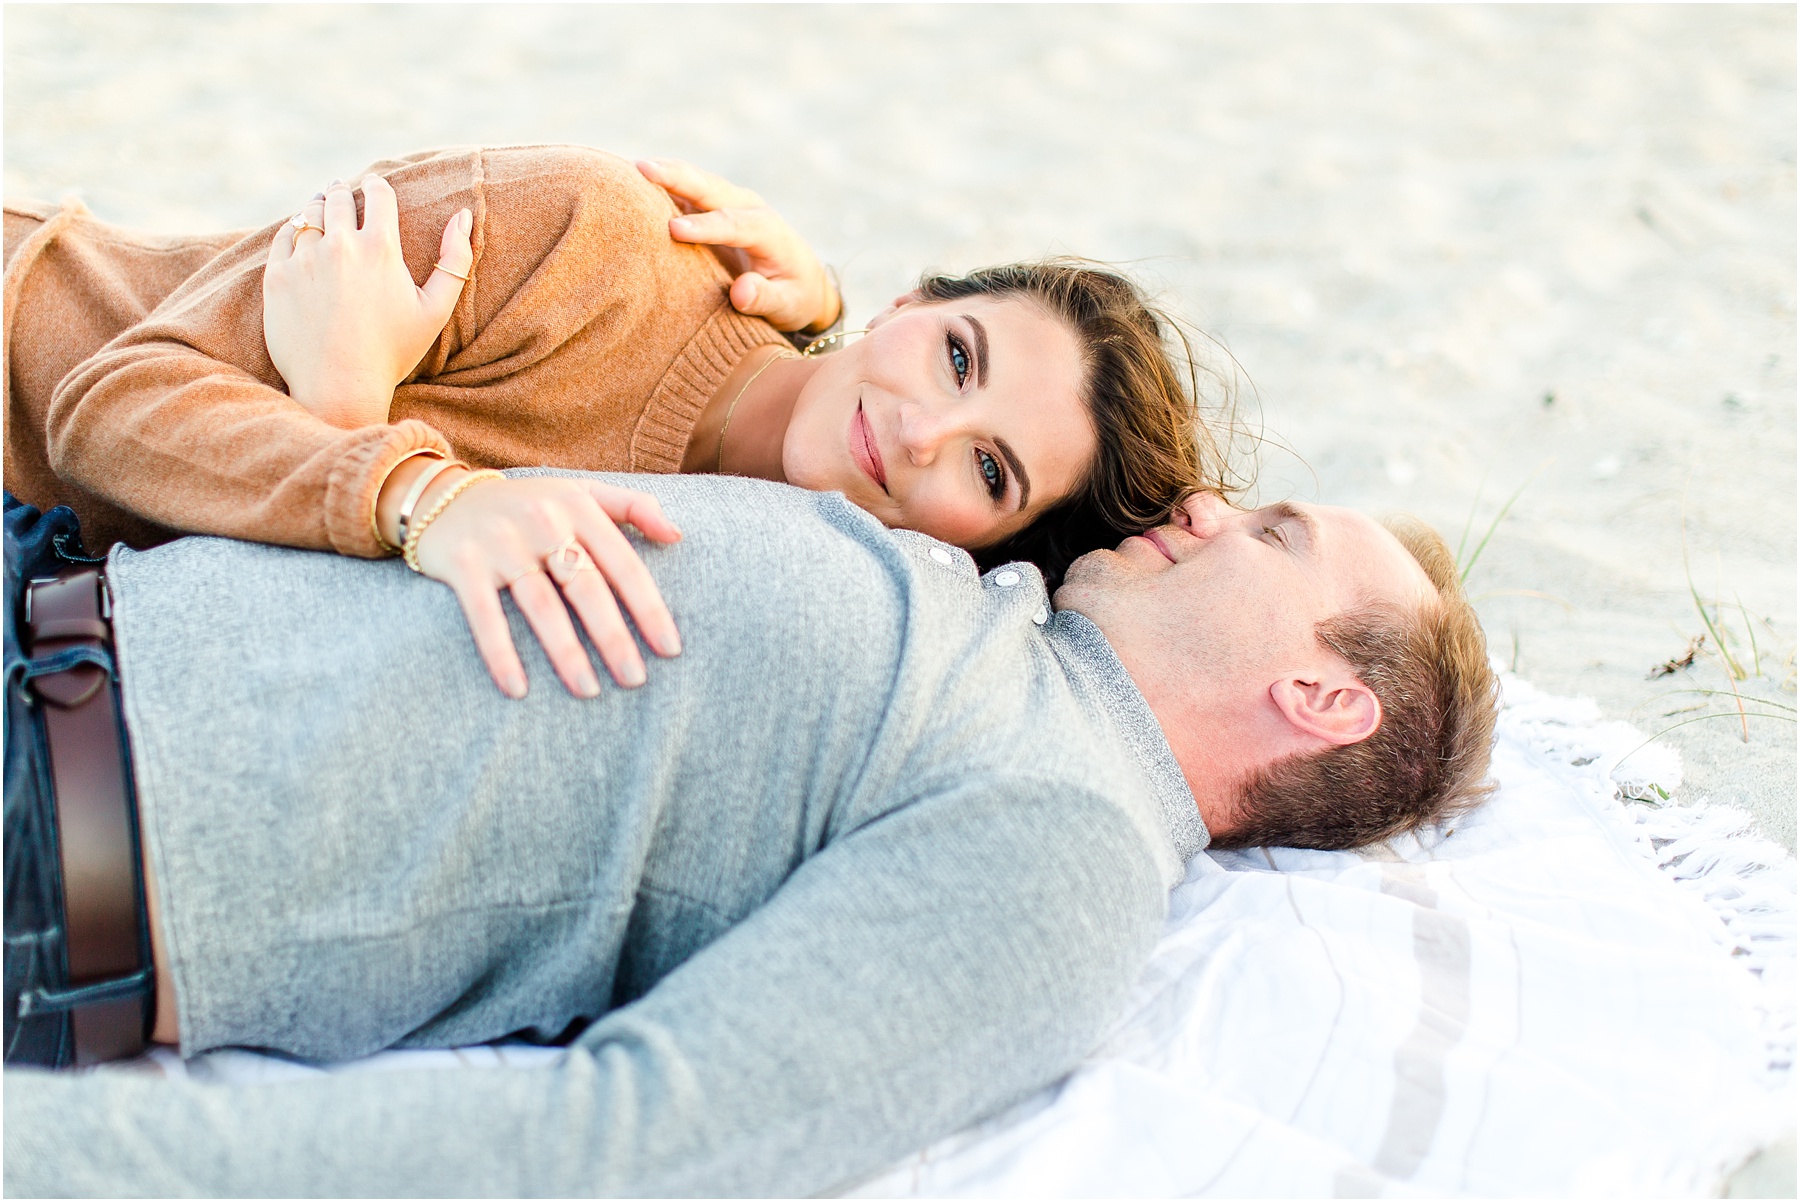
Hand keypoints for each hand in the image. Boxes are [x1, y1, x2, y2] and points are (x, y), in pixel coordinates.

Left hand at [264, 175, 473, 428]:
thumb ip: (455, 259)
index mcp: (380, 247)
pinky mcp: (277, 276)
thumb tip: (463, 215)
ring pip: (309, 213)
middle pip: (339, 197)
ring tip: (323, 211)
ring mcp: (304, 259)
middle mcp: (339, 245)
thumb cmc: (393, 352)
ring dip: (319, 207)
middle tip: (344, 193)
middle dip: (344, 192)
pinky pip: (284, 237)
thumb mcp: (436, 310)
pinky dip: (294, 231)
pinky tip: (302, 236)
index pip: (378, 193)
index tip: (376, 187)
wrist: (339, 387)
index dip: (378, 186)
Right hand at [397, 471, 683, 698]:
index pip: (623, 563)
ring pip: (541, 604)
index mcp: (578, 506)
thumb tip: (678, 536)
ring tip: (588, 690)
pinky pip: (485, 615)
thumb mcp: (581, 491)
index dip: (649, 608)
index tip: (669, 649)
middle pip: (586, 587)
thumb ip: (634, 506)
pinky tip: (517, 688)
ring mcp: (501, 542)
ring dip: (566, 652)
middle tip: (634, 679)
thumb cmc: (529, 505)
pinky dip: (501, 653)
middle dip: (613, 637)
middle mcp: (542, 521)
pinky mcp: (463, 563)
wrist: (443, 497)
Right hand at [637, 158, 840, 334]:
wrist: (802, 280)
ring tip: (626, 167)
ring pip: (695, 182)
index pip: (734, 225)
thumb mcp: (788, 306)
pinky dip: (659, 184)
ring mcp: (728, 203)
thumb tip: (741, 293)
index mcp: (768, 231)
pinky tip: (629, 180)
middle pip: (711, 188)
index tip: (674, 230)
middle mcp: (748, 207)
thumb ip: (766, 299)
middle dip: (678, 177)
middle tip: (642, 168)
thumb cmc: (795, 296)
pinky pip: (684, 192)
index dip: (705, 227)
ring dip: (664, 173)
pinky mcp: (711, 208)